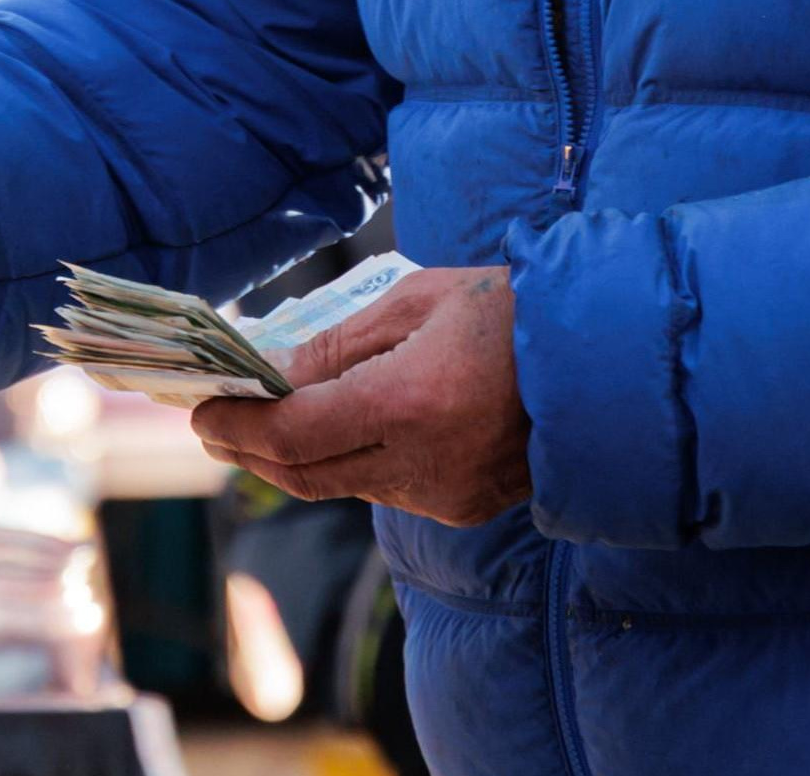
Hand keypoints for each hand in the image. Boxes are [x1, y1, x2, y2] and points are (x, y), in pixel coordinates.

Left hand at [189, 265, 532, 524]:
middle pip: (305, 473)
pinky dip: (347, 464)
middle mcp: (423, 463)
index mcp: (408, 404)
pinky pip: (385, 490)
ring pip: (342, 485)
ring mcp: (447, 493)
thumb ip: (338, 345)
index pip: (293, 433)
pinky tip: (330, 434)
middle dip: (249, 449)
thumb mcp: (417, 302)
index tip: (200, 409)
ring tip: (258, 424)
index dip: (238, 425)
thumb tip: (271, 370)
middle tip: (210, 425)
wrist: (609, 358)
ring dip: (294, 459)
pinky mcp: (465, 507)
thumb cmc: (511, 310)